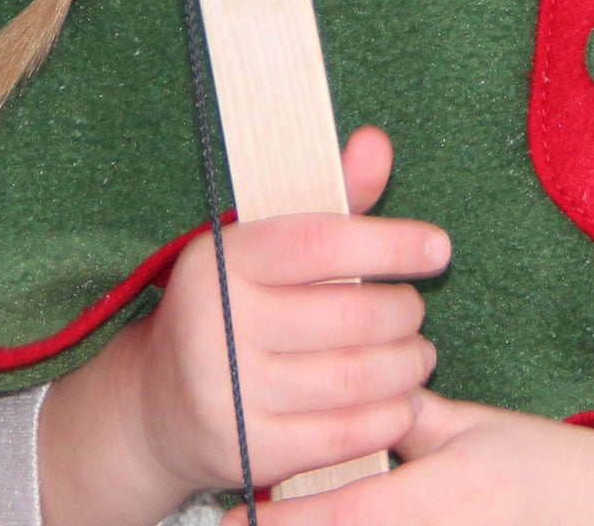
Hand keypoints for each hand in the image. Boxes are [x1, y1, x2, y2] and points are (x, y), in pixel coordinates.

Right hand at [38, 127, 448, 525]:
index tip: (438, 248)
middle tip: (416, 313)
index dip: (389, 242)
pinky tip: (401, 402)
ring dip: (405, 367)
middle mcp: (216, 324)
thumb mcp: (266, 247)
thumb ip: (331, 199)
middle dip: (403, 313)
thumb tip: (377, 142)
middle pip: (347, 316)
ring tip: (418, 356)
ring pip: (351, 379)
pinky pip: (340, 436)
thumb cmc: (232, 307)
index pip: (320, 243)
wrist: (155, 404)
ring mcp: (227, 392)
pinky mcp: (245, 451)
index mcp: (220, 260)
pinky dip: (386, 418)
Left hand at [222, 390, 593, 525]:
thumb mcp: (479, 433)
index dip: (285, 520)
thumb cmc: (548, 468)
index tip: (233, 517)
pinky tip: (338, 524)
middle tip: (241, 522)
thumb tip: (357, 401)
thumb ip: (415, 420)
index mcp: (446, 492)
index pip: (345, 514)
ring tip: (279, 520)